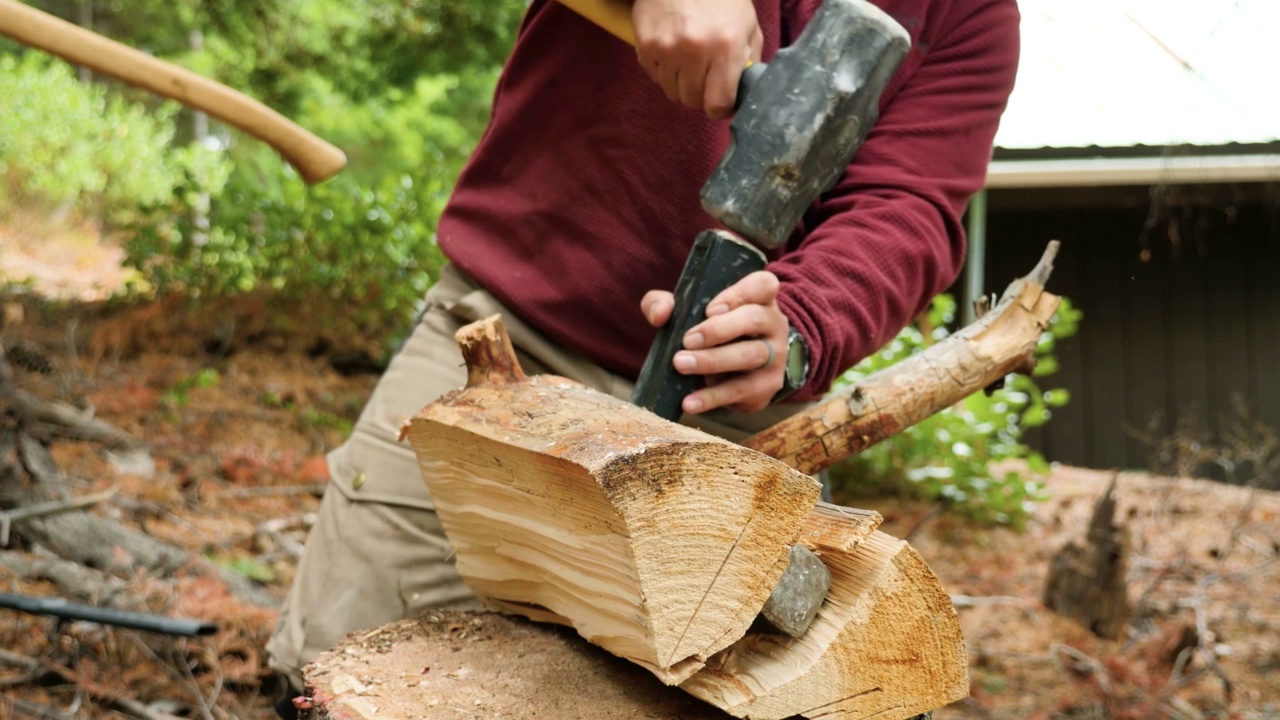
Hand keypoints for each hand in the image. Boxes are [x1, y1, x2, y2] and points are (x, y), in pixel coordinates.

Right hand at [631, 0, 763, 119]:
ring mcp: (667, 50)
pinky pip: (654, 76)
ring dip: (680, 82)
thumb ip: (749, 61)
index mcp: (726, 48)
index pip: (718, 104)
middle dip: (700, 94)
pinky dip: (663, 69)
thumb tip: (744, 92)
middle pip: (692, 101)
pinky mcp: (645, 46)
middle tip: (704, 77)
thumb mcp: (747, 25)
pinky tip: (672, 49)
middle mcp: (695, 52)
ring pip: (671, 91)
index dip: (720, 107)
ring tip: (687, 60)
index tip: (720, 100)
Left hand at [640, 270, 788, 414]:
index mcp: (759, 298)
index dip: (738, 294)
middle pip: (755, 319)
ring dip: (713, 361)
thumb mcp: (687, 312)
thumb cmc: (710, 331)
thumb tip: (660, 314)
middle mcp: (773, 324)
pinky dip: (712, 397)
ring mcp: (775, 357)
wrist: (739, 371)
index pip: (763, 285)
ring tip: (681, 365)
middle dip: (718, 330)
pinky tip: (689, 402)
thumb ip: (664, 303)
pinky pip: (741, 391)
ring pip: (752, 355)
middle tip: (687, 340)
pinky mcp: (767, 386)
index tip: (710, 309)